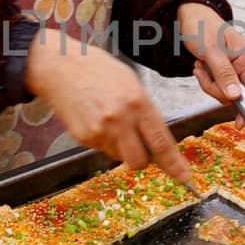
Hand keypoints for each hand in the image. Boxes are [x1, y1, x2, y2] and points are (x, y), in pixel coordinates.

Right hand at [25, 31, 192, 185]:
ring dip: (120, 146)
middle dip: (142, 159)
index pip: (161, 143)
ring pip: (119, 156)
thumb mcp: (131, 83)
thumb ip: (146, 112)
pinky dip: (102, 139)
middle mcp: (120, 120)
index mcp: (138, 102)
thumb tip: (156, 140)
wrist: (60, 67)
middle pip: (139, 161)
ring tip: (109, 119)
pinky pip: (101, 149)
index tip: (184, 178)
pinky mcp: (83, 138)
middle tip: (138, 145)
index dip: (174, 164)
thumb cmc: (97, 69)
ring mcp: (99, 131)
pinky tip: (95, 118)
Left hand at [175, 2, 244, 105]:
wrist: (188, 15)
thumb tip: (236, 96)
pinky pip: (218, 86)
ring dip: (209, 83)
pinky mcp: (224, 70)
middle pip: (237, 93)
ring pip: (225, 92)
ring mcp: (234, 67)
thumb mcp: (210, 50)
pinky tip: (200, 66)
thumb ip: (224, 74)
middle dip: (217, 89)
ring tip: (200, 66)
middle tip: (202, 73)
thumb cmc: (200, 26)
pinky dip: (206, 80)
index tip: (240, 123)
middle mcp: (244, 63)